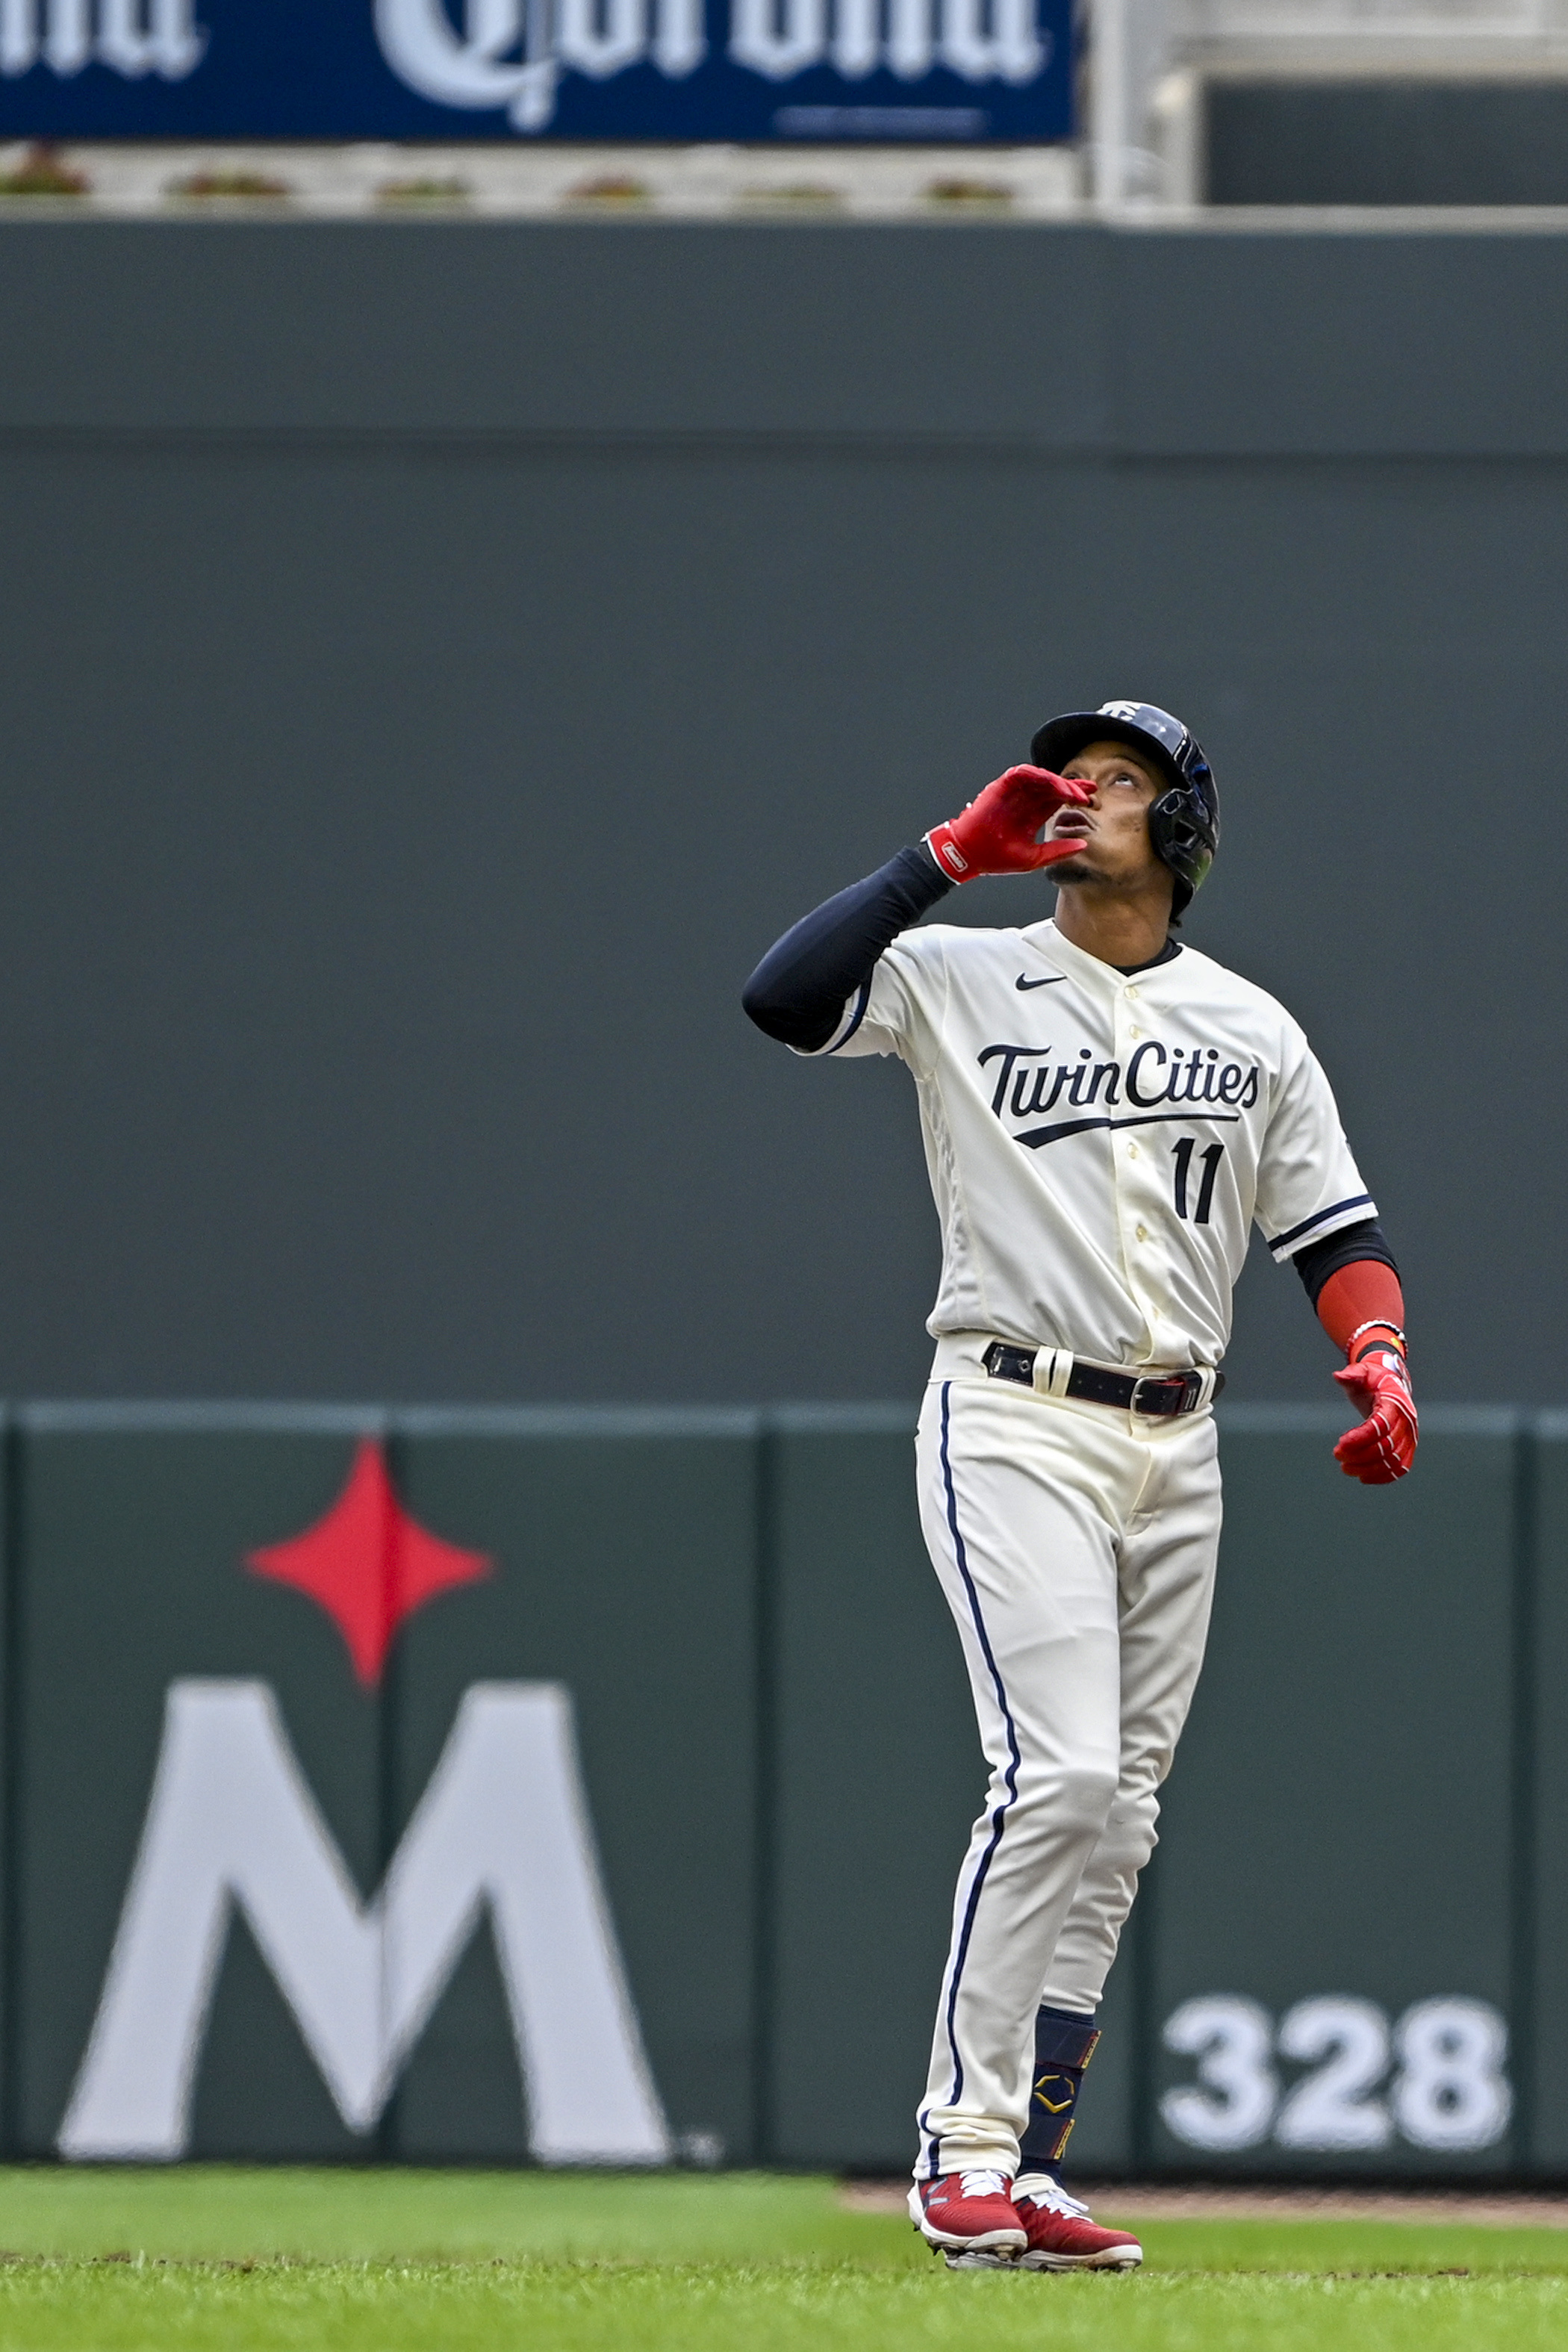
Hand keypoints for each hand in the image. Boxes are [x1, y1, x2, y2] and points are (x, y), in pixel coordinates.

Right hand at [926, 766, 1091, 883]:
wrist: (968, 855)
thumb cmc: (995, 858)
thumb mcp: (1033, 858)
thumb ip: (1058, 851)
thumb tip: (1084, 845)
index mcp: (1033, 815)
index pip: (1059, 801)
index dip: (1075, 798)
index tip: (1092, 801)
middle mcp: (1026, 801)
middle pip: (1054, 787)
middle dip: (1073, 787)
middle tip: (1089, 792)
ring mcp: (1014, 793)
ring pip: (1041, 779)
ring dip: (1058, 782)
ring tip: (1072, 791)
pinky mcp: (1001, 786)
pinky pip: (1022, 773)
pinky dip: (1037, 774)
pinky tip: (1050, 782)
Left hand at [1333, 1350, 1417, 1484]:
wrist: (1391, 1385)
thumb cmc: (1373, 1380)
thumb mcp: (1362, 1372)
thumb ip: (1351, 1375)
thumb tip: (1338, 1376)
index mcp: (1395, 1403)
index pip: (1380, 1425)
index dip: (1361, 1437)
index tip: (1340, 1443)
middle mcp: (1407, 1422)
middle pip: (1386, 1446)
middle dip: (1360, 1454)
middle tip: (1337, 1455)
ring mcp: (1410, 1436)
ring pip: (1393, 1460)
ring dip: (1369, 1468)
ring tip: (1345, 1468)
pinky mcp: (1409, 1447)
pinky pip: (1401, 1467)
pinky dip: (1384, 1476)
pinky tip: (1363, 1478)